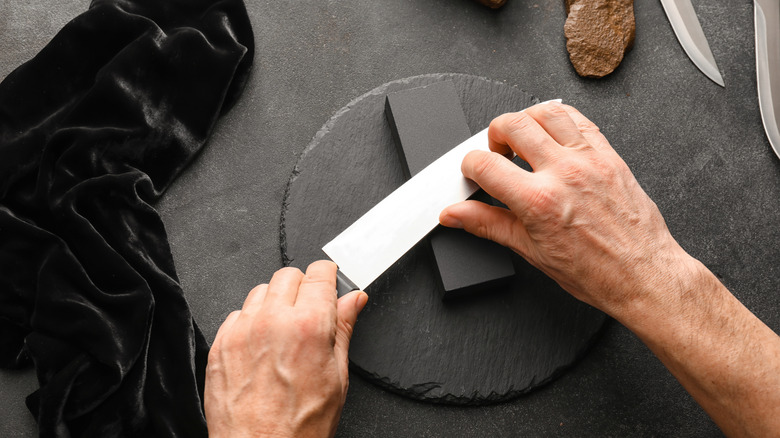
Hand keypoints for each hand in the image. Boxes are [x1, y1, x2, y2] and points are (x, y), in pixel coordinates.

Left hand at [204, 261, 367, 437]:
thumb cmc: (299, 427)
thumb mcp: (338, 376)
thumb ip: (344, 328)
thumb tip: (353, 300)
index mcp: (308, 326)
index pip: (319, 273)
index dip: (329, 276)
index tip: (330, 283)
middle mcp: (272, 321)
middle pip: (289, 274)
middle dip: (303, 287)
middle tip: (310, 313)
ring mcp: (242, 331)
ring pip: (261, 290)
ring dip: (276, 302)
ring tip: (285, 332)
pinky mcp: (221, 343)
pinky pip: (238, 313)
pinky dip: (252, 321)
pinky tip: (263, 346)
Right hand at [441, 103, 779, 435]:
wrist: (643, 275)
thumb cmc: (595, 272)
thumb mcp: (530, 252)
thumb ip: (487, 224)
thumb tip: (455, 215)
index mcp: (538, 201)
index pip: (484, 164)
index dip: (469, 167)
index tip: (474, 174)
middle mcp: (563, 173)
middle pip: (511, 125)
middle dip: (494, 136)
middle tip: (498, 156)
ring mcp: (589, 160)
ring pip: (546, 111)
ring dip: (526, 120)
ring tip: (524, 141)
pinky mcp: (609, 156)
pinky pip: (580, 119)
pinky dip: (560, 120)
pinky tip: (554, 137)